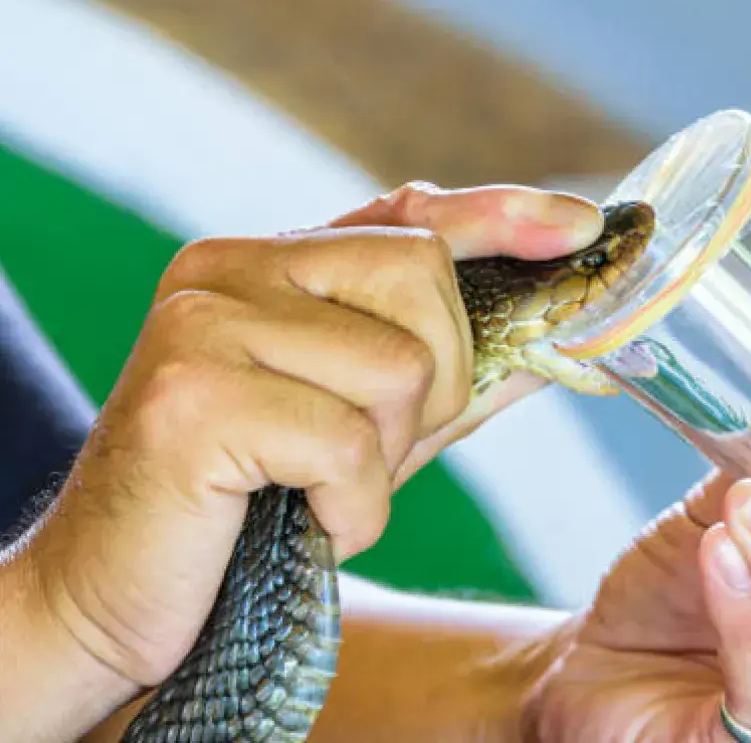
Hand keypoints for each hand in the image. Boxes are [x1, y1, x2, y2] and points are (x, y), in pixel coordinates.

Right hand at [18, 183, 601, 713]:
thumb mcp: (373, 426)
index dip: (504, 214)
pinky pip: (347, 446)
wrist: (113, 591)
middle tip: (370, 450)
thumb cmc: (256, 503)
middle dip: (437, 385)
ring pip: (398, 368)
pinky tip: (302, 520)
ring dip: (387, 460)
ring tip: (320, 489)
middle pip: (425, 280)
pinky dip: (352, 508)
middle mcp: (229, 268)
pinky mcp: (192, 401)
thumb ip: (452, 375)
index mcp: (268, 261)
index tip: (584, 223)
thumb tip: (556, 344)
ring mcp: (203, 325)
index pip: (408, 212)